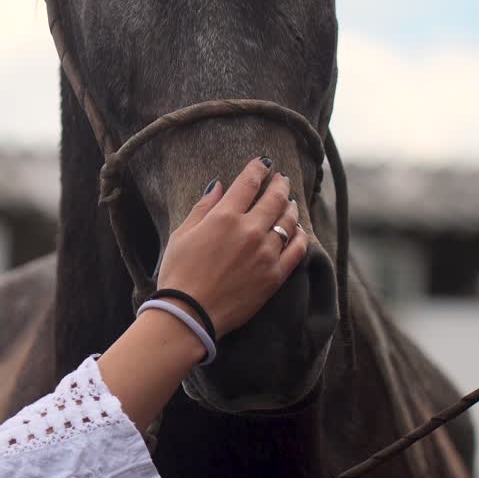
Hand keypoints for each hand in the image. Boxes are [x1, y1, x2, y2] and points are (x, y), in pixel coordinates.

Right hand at [156, 156, 306, 337]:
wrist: (190, 314)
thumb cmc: (179, 274)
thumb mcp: (182, 235)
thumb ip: (203, 208)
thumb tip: (217, 185)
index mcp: (224, 217)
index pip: (248, 183)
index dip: (257, 169)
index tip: (263, 163)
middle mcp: (249, 230)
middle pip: (274, 198)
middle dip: (280, 184)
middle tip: (282, 179)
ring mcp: (266, 253)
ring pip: (288, 221)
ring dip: (290, 207)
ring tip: (290, 202)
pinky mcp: (275, 275)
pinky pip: (297, 249)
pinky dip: (299, 235)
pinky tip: (298, 231)